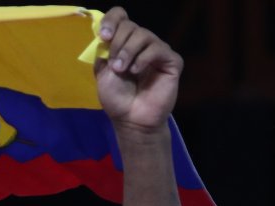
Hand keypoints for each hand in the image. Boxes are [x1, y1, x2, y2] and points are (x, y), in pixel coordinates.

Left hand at [94, 7, 182, 133]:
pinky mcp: (171, 62)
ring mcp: (157, 51)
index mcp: (124, 42)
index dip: (112, 20)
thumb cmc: (117, 99)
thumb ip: (104, 50)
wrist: (131, 120)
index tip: (104, 36)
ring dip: (128, 51)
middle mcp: (142, 43)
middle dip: (118, 43)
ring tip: (123, 69)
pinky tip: (136, 71)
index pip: (121, 17)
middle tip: (115, 64)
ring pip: (144, 34)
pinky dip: (144, 58)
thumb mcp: (103, 72)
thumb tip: (106, 33)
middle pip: (130, 25)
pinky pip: (158, 49)